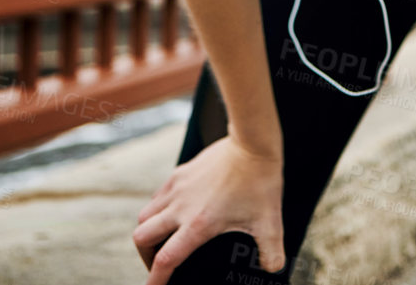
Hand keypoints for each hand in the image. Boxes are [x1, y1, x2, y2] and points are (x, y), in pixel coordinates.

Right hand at [134, 134, 285, 283]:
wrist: (251, 143)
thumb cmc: (260, 182)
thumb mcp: (269, 222)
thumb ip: (271, 251)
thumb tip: (274, 270)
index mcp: (199, 224)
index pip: (166, 259)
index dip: (156, 280)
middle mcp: (181, 207)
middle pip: (142, 238)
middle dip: (145, 257)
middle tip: (157, 265)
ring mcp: (177, 188)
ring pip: (144, 216)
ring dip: (147, 233)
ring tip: (160, 242)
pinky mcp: (179, 174)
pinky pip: (156, 197)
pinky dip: (155, 211)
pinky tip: (171, 214)